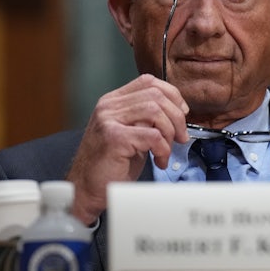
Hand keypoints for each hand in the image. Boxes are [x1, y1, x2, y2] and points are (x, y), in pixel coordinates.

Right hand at [66, 74, 189, 223]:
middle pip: (156, 95)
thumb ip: (148, 118)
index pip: (148, 82)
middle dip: (176, 117)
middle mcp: (108, 106)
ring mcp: (109, 120)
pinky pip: (153, 135)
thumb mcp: (132, 133)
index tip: (182, 113)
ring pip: (155, 111)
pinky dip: (163, 149)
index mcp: (113, 101)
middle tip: (181, 138)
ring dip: (170, 133)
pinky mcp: (114, 138)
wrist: (87, 188)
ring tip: (167, 151)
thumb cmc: (112, 164)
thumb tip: (179, 111)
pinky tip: (159, 160)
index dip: (172, 95)